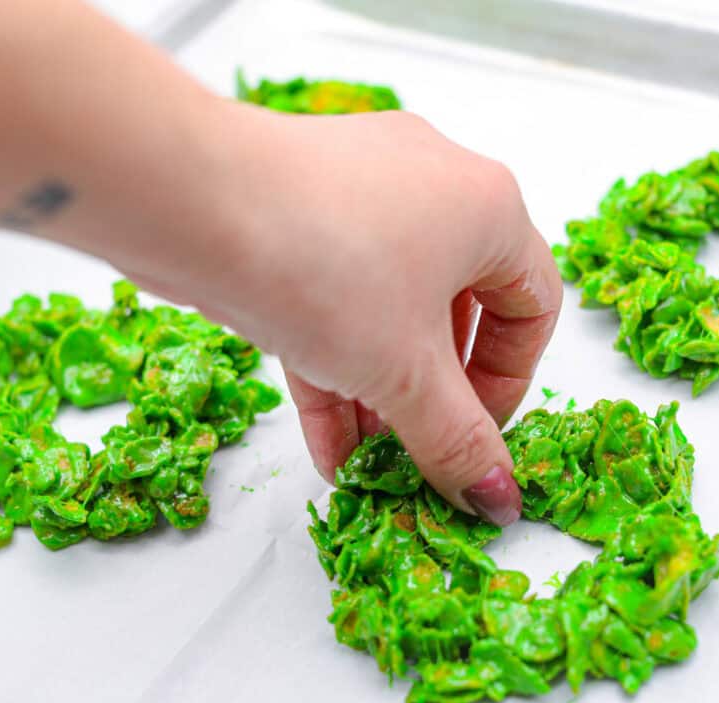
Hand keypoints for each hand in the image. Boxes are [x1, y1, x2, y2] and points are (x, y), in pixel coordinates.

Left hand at [132, 105, 561, 524]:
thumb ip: (458, 442)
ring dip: (380, 393)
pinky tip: (326, 444)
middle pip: (456, 311)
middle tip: (416, 456)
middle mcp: (433, 185)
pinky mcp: (296, 210)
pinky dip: (334, 365)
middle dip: (433, 399)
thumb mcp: (406, 374)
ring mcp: (359, 190)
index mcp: (488, 207)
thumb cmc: (329, 270)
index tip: (474, 438)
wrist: (186, 199)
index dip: (509, 385)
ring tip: (366, 462)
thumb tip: (497, 499)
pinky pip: (333, 296)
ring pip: (387, 309)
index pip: (533, 306)